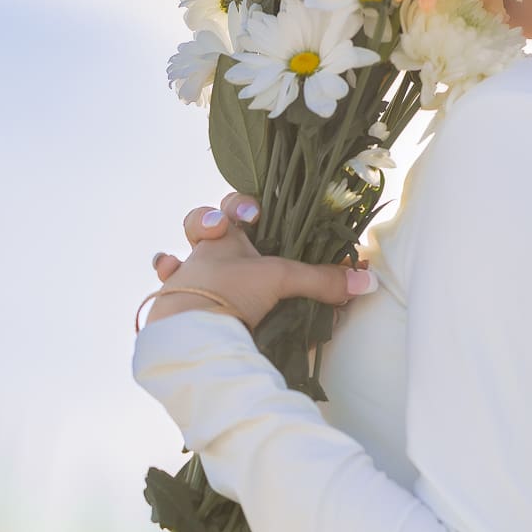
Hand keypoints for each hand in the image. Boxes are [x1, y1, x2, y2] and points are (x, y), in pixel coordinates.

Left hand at [145, 191, 374, 333]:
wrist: (189, 329)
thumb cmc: (230, 291)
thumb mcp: (282, 281)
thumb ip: (322, 281)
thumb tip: (366, 282)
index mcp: (224, 237)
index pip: (232, 205)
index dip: (242, 203)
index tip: (256, 214)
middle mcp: (201, 254)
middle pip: (200, 225)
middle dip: (208, 223)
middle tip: (222, 232)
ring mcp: (183, 281)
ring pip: (176, 259)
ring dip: (176, 262)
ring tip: (179, 264)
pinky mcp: (172, 312)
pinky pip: (166, 297)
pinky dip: (170, 299)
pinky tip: (174, 300)